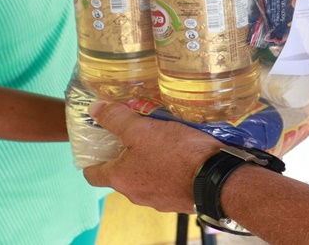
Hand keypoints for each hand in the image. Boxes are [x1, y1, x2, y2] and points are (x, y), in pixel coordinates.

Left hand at [82, 101, 223, 212]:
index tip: (98, 146)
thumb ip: (116, 119)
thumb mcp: (142, 130)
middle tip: (135, 134)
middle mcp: (136, 194)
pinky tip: (181, 155)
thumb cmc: (175, 154)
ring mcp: (158, 199)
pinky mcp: (179, 200)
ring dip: (149, 163)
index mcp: (121, 178)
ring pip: (146, 178)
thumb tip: (94, 109)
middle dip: (126, 156)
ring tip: (162, 141)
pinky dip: (169, 170)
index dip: (92, 160)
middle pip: (121, 174)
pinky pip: (167, 183)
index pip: (92, 175)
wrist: (216, 179)